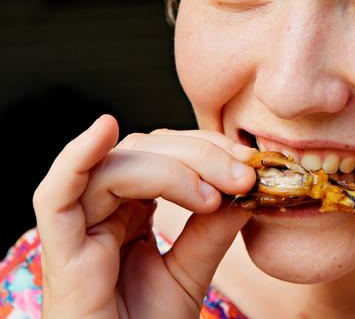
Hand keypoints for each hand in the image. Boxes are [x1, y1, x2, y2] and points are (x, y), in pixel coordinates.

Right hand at [33, 114, 256, 317]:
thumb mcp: (190, 272)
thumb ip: (212, 230)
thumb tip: (246, 187)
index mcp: (128, 211)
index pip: (164, 154)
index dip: (207, 148)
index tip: (251, 164)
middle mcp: (101, 211)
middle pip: (142, 150)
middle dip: (199, 154)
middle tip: (243, 175)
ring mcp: (79, 228)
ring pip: (116, 166)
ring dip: (169, 168)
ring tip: (212, 194)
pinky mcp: (60, 252)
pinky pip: (56, 195)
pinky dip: (78, 158)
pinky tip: (104, 130)